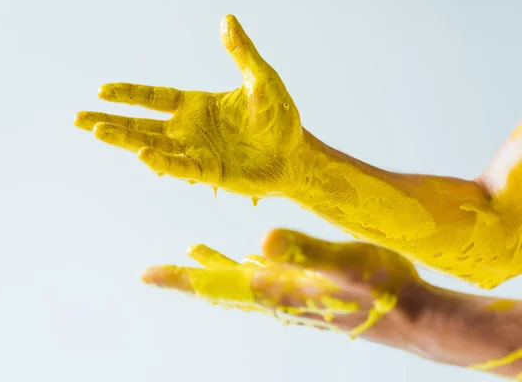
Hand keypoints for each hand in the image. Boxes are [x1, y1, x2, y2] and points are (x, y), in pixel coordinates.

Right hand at [75, 15, 303, 197]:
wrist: (295, 155)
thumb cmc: (279, 117)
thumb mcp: (261, 79)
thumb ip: (241, 53)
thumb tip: (226, 19)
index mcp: (197, 106)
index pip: (154, 98)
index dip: (127, 95)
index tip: (100, 90)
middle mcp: (190, 130)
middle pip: (142, 124)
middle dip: (110, 121)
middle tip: (78, 120)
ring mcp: (197, 152)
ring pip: (152, 146)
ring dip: (125, 139)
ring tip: (97, 132)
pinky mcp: (209, 173)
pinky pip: (181, 168)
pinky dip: (162, 162)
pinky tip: (141, 154)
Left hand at [141, 228, 421, 341]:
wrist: (412, 316)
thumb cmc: (382, 289)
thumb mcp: (345, 263)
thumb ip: (306, 253)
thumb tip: (262, 239)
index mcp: (275, 288)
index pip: (214, 284)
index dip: (178, 278)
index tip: (145, 275)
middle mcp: (275, 294)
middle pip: (216, 286)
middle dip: (182, 278)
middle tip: (150, 273)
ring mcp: (289, 292)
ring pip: (237, 282)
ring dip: (208, 271)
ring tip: (187, 258)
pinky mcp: (305, 288)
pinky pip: (263, 276)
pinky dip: (245, 266)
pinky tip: (246, 257)